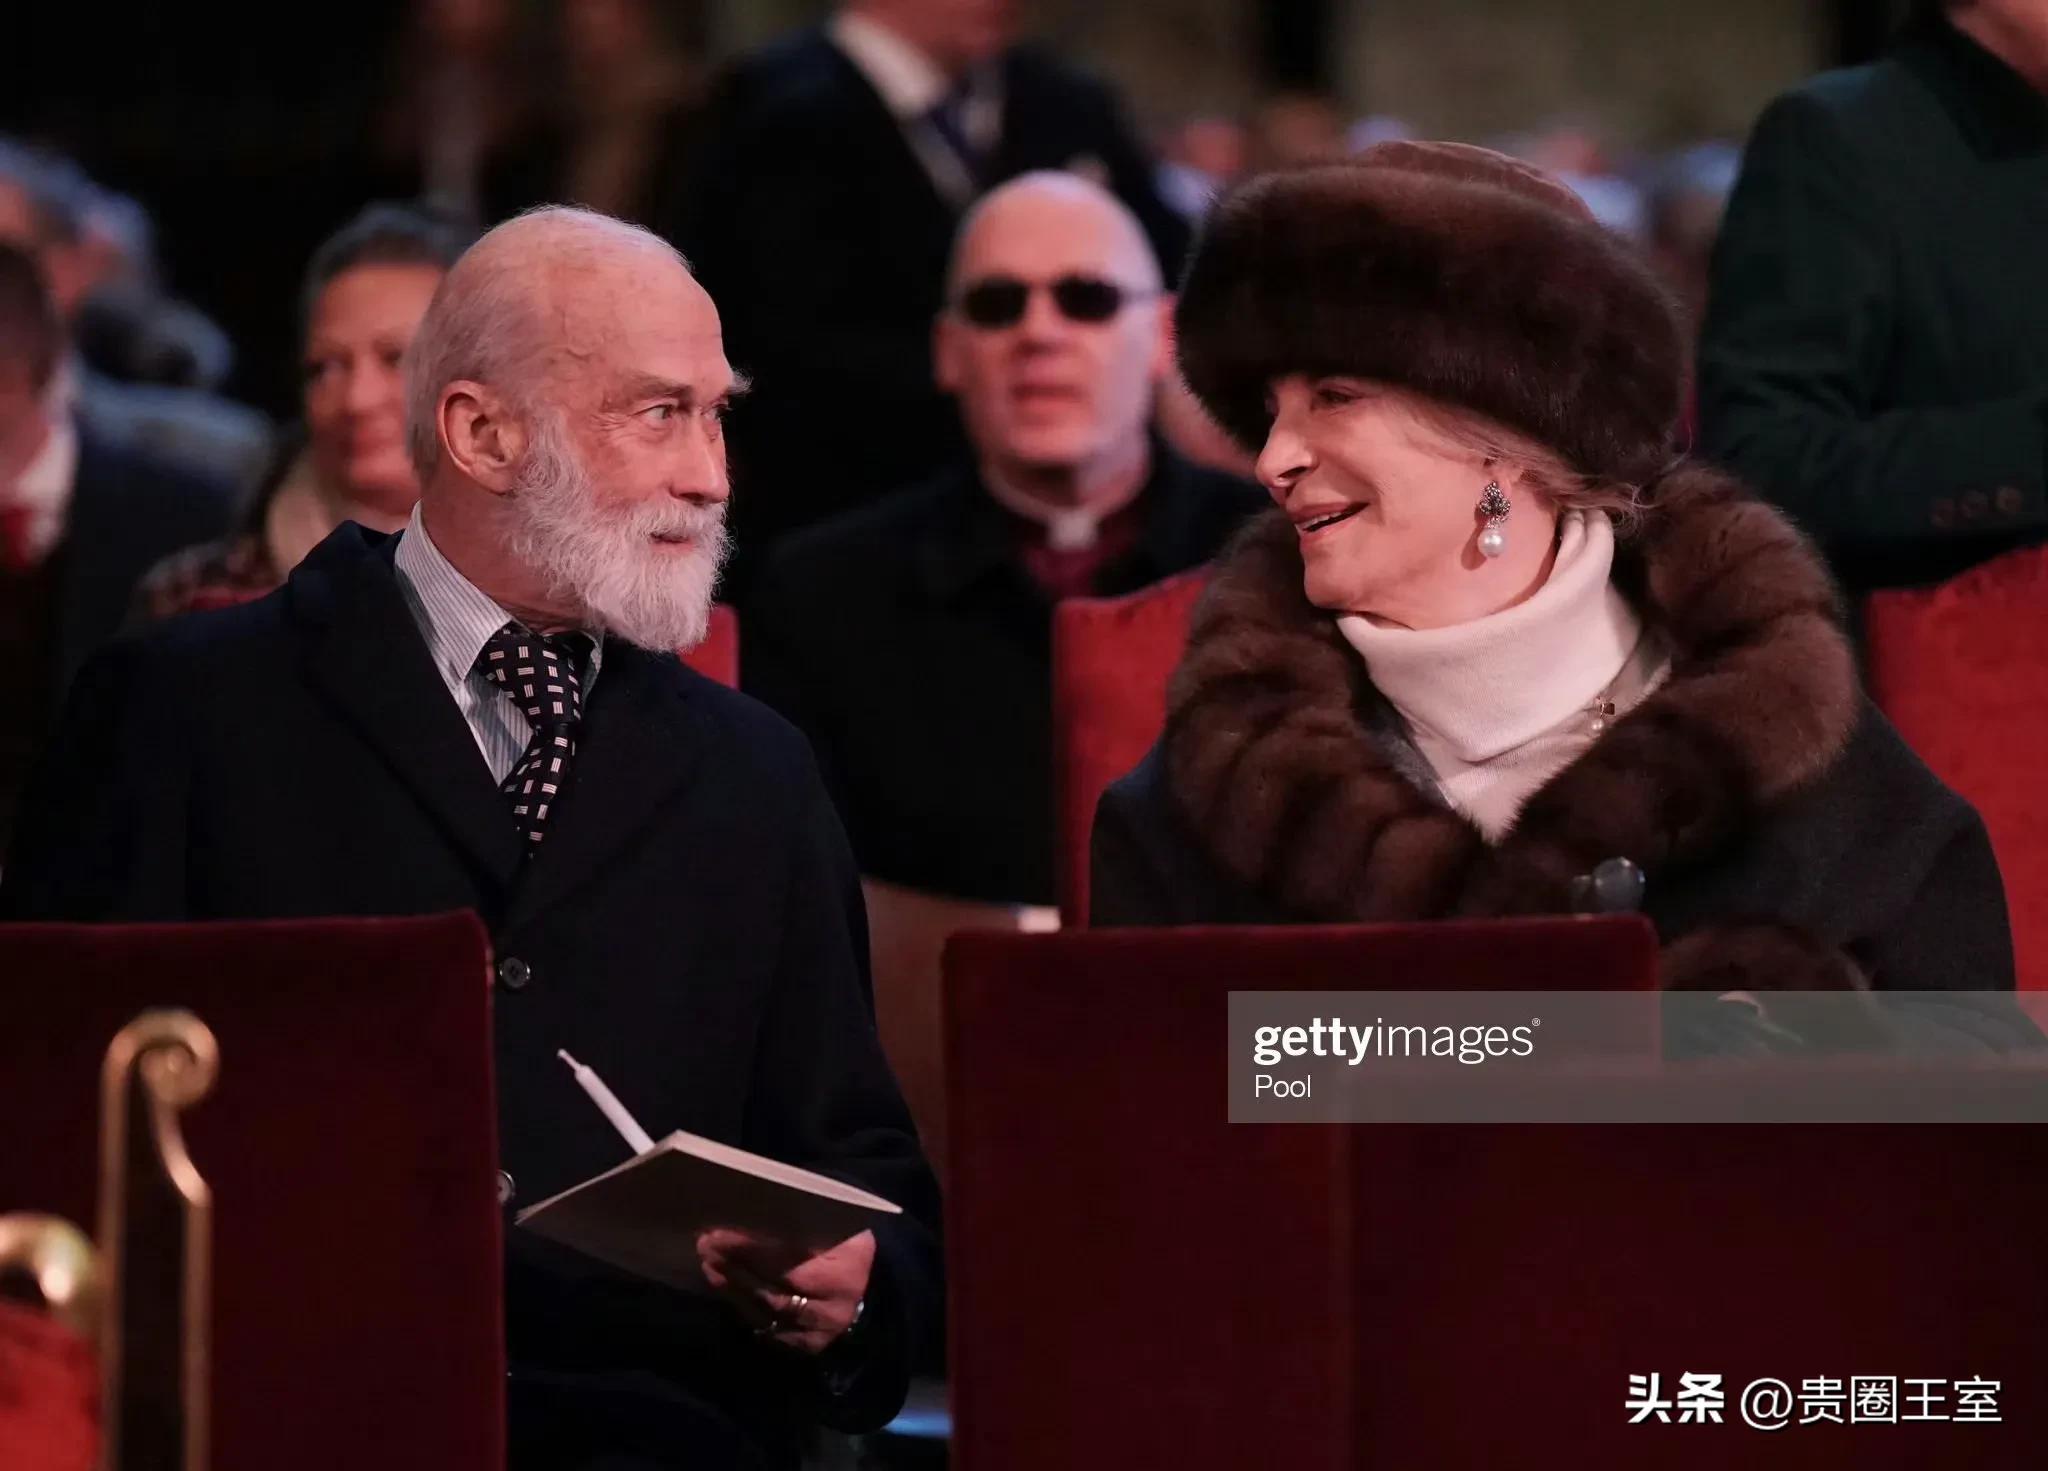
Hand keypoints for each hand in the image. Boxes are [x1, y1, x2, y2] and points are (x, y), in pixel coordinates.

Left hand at [697, 1227, 875, 1355]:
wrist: (875, 1285)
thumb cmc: (850, 1243)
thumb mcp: (837, 1224)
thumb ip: (802, 1222)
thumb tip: (754, 1208)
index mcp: (846, 1270)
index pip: (790, 1265)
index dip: (752, 1252)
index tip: (721, 1234)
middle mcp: (834, 1308)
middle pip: (774, 1290)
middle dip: (735, 1267)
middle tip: (706, 1244)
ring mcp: (820, 1333)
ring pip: (767, 1311)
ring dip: (732, 1286)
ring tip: (709, 1261)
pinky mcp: (807, 1346)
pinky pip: (768, 1327)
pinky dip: (743, 1305)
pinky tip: (725, 1285)